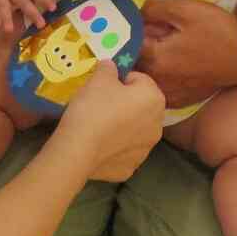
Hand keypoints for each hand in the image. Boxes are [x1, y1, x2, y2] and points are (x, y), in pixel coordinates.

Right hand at [56, 59, 165, 181]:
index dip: (120, 79)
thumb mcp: (98, 78)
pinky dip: (113, 148)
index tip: (103, 86)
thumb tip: (111, 67)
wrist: (78, 149)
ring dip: (122, 126)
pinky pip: (123, 152)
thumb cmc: (93, 108)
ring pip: (134, 131)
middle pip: (140, 107)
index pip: (139, 80)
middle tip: (100, 104)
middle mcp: (158, 125)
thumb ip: (109, 68)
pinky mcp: (130, 168)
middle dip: (125, 103)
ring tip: (97, 126)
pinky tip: (97, 145)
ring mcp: (146, 150)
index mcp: (154, 99)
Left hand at [137, 0, 236, 107]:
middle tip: (149, 33)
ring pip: (145, 76)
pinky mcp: (180, 99)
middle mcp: (158, 80)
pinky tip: (170, 64)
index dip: (129, 29)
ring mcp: (169, 92)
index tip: (132, 21)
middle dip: (135, 47)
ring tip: (160, 47)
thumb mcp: (186, 10)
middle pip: (133, 62)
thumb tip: (133, 7)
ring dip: (145, 63)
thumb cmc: (217, 31)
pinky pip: (158, 88)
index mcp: (155, 58)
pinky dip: (157, 77)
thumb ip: (154, 8)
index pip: (127, 43)